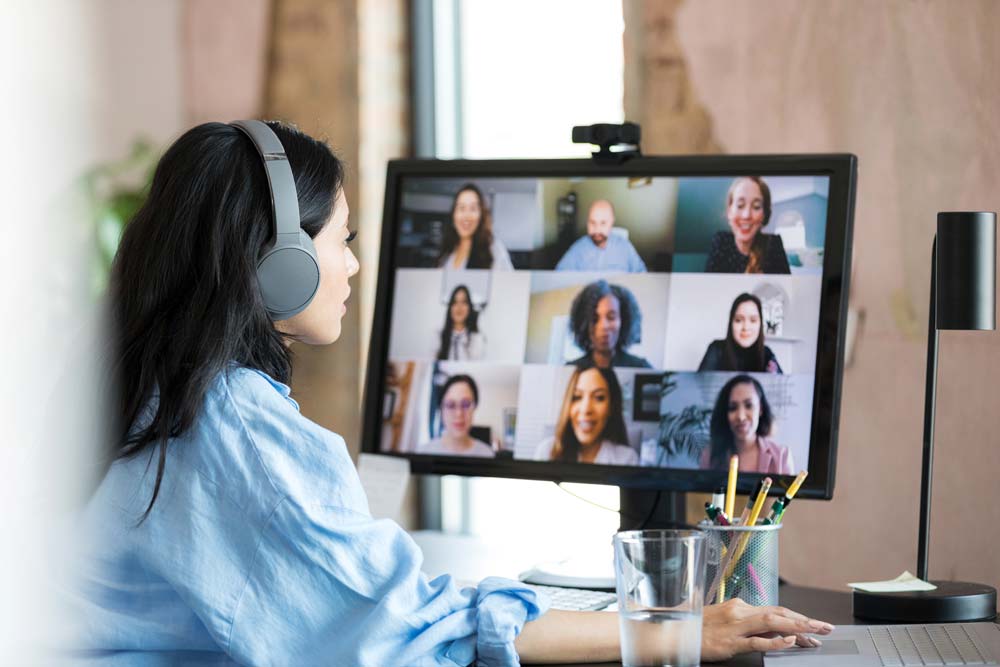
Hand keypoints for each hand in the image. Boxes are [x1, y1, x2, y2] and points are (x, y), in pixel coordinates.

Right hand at [701, 598, 834, 661]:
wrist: (674, 632)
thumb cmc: (696, 628)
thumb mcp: (723, 620)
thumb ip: (745, 623)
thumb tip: (767, 629)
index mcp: (739, 607)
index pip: (775, 610)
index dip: (797, 617)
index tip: (813, 625)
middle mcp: (740, 613)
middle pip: (779, 613)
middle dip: (805, 620)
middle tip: (825, 627)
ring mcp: (736, 627)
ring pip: (773, 622)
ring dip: (798, 627)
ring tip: (816, 633)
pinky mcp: (731, 642)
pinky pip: (757, 640)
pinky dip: (774, 640)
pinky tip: (788, 640)